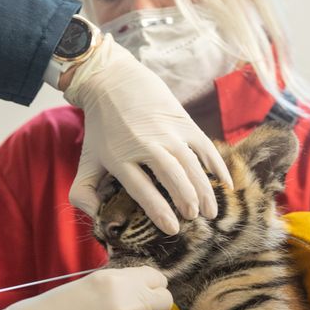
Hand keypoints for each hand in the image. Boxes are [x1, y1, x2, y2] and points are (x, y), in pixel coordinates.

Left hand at [63, 35, 232, 234]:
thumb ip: (84, 193)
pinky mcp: (182, 121)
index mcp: (119, 157)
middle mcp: (144, 144)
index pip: (142, 189)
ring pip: (190, 163)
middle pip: (171, 175)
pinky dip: (218, 165)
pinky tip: (225, 184)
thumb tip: (96, 219)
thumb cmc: (101, 128)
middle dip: (186, 199)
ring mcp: (166, 131)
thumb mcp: (86, 160)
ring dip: (204, 188)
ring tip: (210, 211)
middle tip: (194, 218)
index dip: (159, 210)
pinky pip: (205, 146)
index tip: (172, 228)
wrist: (113, 81)